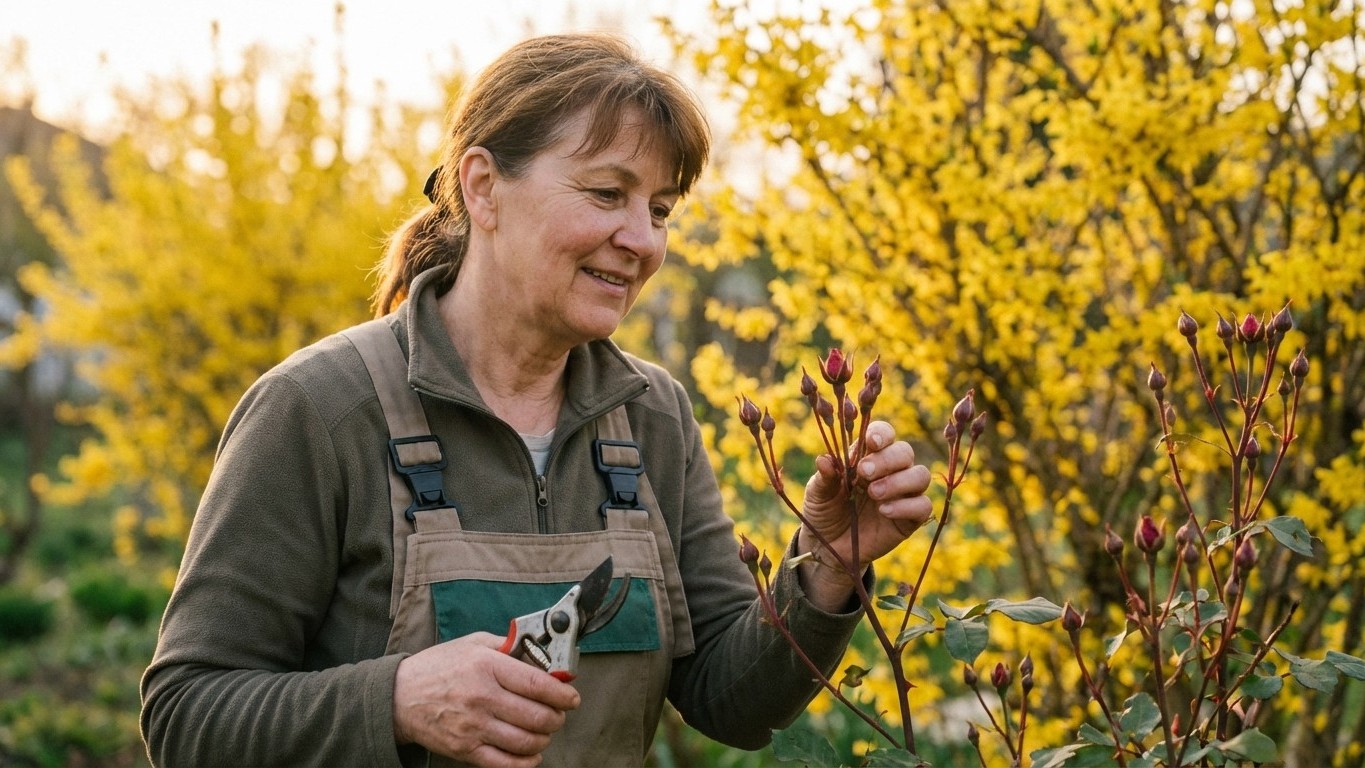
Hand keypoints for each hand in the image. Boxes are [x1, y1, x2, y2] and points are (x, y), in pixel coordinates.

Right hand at [393, 632, 579, 766]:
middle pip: (537, 716)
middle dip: (557, 717)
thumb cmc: (438, 667)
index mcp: (487, 666)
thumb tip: (543, 657)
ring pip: (527, 741)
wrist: (400, 696)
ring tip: (544, 730)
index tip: (572, 697)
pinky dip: (527, 761)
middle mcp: (482, 697)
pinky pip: (506, 763)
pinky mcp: (465, 749)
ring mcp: (474, 727)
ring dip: (545, 738)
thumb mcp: (473, 643)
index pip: (537, 684)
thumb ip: (508, 647)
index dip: (562, 694)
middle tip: (559, 714)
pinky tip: (532, 753)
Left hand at [797, 421, 931, 609]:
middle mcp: (890, 471)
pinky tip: (884, 511)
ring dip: (899, 481)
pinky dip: (906, 506)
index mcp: (867, 457)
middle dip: (887, 459)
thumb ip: (824, 478)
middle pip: (905, 452)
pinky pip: (923, 506)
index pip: (884, 435)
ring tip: (874, 493)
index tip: (870, 442)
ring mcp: (902, 494)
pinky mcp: (910, 519)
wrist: (828, 548)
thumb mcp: (817, 494)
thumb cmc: (824, 512)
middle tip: (864, 473)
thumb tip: (824, 460)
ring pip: (921, 475)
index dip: (881, 434)